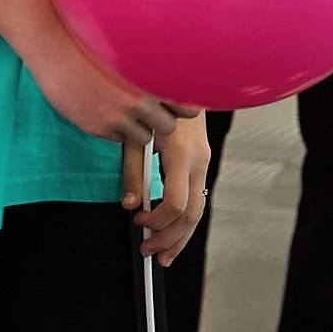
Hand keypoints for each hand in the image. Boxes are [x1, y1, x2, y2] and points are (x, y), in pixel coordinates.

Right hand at [23, 24, 173, 152]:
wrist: (54, 47)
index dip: (181, 107)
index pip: (187, 108)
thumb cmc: (91, 43)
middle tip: (150, 110)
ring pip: (144, 138)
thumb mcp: (131, 51)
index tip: (175, 103)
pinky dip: (117, 130)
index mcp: (151, 79)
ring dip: (139, 128)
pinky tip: (106, 111)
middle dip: (161, 120)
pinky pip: (119, 140)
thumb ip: (154, 70)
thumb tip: (174, 88)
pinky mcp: (99, 128)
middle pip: (168, 127)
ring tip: (126, 111)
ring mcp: (118, 117)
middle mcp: (139, 101)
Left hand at [134, 113, 209, 264]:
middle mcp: (198, 161)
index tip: (138, 222)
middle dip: (171, 240)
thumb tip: (129, 203)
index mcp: (180, 155)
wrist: (182, 76)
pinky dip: (185, 219)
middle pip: (191, 215)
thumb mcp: (136, 132)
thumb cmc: (154, 100)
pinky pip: (197, 197)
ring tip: (164, 254)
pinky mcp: (202, 160)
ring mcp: (204, 161)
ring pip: (199, 210)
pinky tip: (173, 230)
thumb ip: (132, 170)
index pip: (174, 204)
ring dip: (181, 237)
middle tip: (150, 253)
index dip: (156, 221)